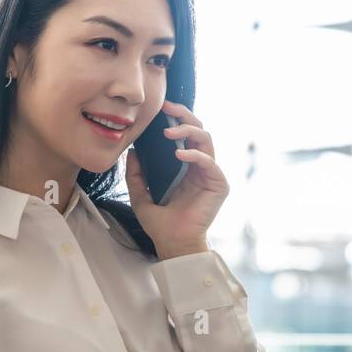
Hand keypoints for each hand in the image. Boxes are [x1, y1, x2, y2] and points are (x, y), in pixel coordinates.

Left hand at [124, 100, 228, 257]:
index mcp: (185, 166)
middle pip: (199, 131)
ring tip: (169, 132)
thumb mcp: (139, 194)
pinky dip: (195, 155)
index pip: (185, 135)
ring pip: (207, 140)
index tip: (162, 109)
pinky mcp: (219, 184)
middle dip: (185, 116)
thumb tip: (132, 151)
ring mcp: (210, 174)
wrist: (171, 242)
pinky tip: (179, 155)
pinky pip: (209, 162)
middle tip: (168, 109)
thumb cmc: (160, 222)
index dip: (177, 118)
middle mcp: (199, 167)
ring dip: (188, 131)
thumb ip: (135, 174)